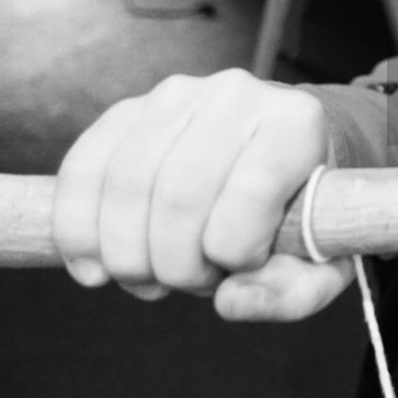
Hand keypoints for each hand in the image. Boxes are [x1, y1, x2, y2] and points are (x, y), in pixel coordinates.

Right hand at [51, 69, 352, 319]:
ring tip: (150, 279)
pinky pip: (83, 167)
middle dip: (174, 264)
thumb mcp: (320, 263)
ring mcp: (178, 95)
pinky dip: (76, 229)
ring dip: (125, 255)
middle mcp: (236, 96)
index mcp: (295, 124)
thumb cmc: (301, 214)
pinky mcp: (129, 110)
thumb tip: (229, 302)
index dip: (235, 253)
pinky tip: (91, 269)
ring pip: (125, 184)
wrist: (281, 159)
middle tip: (189, 284)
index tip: (238, 269)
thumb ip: (293, 292)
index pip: (251, 193)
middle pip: (179, 193)